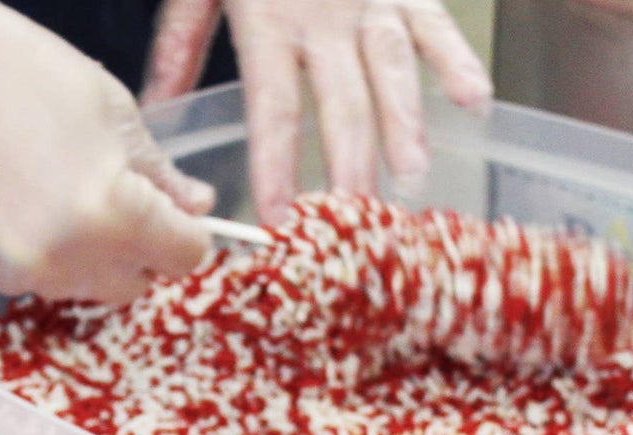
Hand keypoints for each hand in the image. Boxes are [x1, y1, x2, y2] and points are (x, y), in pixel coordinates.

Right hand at [0, 0, 213, 302]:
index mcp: (116, 214)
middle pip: (134, 285)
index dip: (185, 233)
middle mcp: (72, 260)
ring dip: (89, 256)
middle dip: (139, 251)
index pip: (183, 257)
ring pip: (84, 288)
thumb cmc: (15, 74)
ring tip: (61, 194)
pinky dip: (43, 254)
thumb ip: (160, 172)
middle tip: (119, 201)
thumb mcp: (110, 110)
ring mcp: (25, 274)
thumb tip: (194, 206)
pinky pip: (37, 280)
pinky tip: (21, 204)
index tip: (175, 214)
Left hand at [143, 0, 492, 224]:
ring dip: (406, 126)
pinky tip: (475, 102)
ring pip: (393, 70)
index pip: (274, 108)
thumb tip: (156, 106)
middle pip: (342, 102)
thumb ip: (181, 42)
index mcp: (269, 20)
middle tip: (354, 216)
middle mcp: (325, 16)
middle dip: (349, 164)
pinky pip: (434, 21)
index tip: (277, 214)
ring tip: (413, 177)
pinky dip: (457, 60)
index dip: (277, 165)